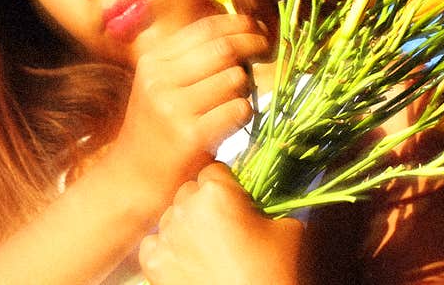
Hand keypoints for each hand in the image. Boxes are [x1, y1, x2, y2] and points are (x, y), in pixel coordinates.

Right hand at [109, 14, 268, 211]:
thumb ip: (193, 57)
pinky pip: (238, 109)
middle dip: (253, 45)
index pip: (206, 28)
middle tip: (267, 49)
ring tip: (234, 99)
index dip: (239, 24)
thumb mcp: (163, 84)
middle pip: (224, 49)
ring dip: (245, 87)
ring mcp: (173, 108)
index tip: (259, 27)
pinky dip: (244, 112)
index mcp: (153, 61)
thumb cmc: (158, 127)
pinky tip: (233, 121)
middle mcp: (159, 80)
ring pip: (235, 78)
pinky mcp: (191, 136)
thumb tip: (243, 29)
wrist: (132, 178)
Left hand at [139, 163, 305, 284]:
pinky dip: (168, 249)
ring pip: (171, 216)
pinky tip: (187, 262)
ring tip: (208, 248)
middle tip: (227, 228)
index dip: (228, 187)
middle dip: (206, 204)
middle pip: (190, 191)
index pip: (215, 171)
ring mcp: (165, 237)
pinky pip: (154, 243)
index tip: (238, 203)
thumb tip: (258, 204)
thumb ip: (270, 206)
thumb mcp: (290, 228)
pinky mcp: (153, 266)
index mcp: (217, 192)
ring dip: (186, 225)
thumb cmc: (277, 272)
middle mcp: (184, 208)